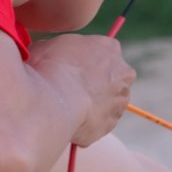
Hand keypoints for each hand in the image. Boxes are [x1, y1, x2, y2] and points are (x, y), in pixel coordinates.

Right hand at [29, 33, 134, 149]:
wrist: (53, 100)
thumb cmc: (50, 67)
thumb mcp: (48, 45)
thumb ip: (60, 50)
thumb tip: (50, 57)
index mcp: (110, 48)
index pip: (102, 53)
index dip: (85, 62)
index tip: (70, 69)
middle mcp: (123, 74)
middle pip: (111, 78)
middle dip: (95, 84)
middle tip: (70, 89)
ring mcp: (119, 102)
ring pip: (107, 103)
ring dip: (92, 106)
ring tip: (66, 108)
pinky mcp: (109, 125)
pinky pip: (97, 124)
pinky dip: (85, 124)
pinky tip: (67, 121)